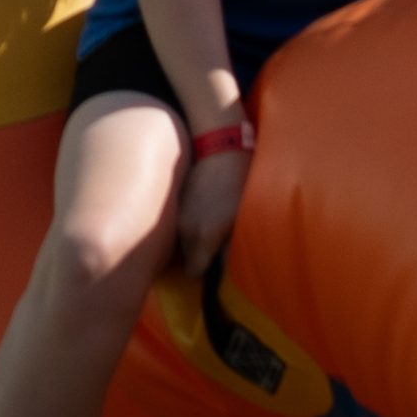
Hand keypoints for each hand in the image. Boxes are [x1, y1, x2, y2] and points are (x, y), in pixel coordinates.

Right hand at [175, 144, 250, 275]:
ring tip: (209, 226)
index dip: (206, 271)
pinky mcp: (174, 204)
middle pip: (186, 259)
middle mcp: (186, 230)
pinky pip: (176, 226)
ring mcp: (177, 216)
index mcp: (205, 235)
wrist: (219, 145)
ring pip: (180, 243)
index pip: (195, 271)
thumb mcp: (242, 216)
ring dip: (191, 241)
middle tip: (214, 246)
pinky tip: (200, 213)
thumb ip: (232, 245)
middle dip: (198, 257)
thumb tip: (225, 266)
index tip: (215, 265)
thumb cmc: (239, 180)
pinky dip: (186, 226)